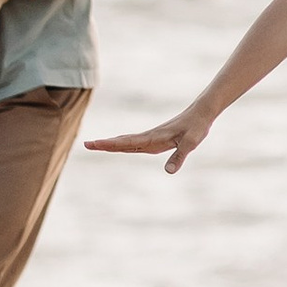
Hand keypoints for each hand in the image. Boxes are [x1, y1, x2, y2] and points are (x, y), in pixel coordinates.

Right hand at [86, 105, 218, 175]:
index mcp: (154, 138)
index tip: (95, 144)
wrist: (201, 113)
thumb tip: (168, 172)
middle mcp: (149, 137)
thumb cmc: (197, 127)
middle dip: (104, 144)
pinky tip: (117, 147)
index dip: (111, 145)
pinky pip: (135, 143)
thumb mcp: (191, 143)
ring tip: (95, 145)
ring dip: (111, 144)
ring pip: (127, 142)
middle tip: (86, 145)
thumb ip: (179, 157)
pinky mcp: (155, 139)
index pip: (128, 143)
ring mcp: (151, 138)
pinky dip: (122, 145)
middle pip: (122, 142)